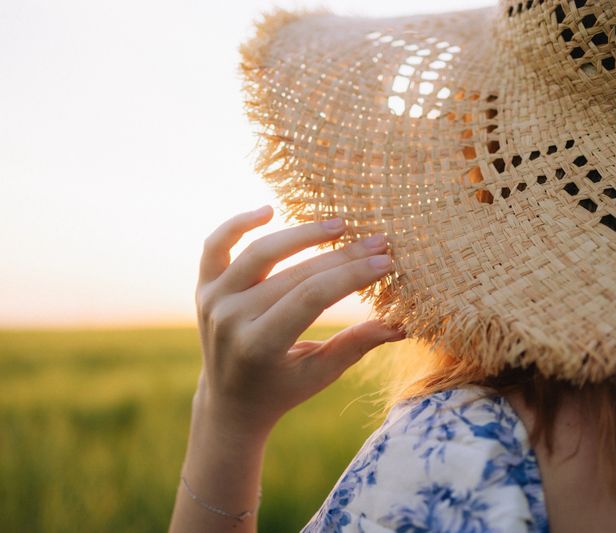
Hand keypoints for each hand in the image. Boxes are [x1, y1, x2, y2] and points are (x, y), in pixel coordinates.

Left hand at [193, 205, 403, 441]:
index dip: (351, 276)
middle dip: (343, 256)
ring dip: (303, 233)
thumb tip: (402, 325)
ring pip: (260, 252)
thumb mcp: (320, 374)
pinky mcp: (203, 287)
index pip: (312, 298)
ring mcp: (212, 300)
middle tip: (378, 241)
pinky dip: (238, 222)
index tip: (385, 261)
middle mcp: (230, 320)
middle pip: (294, 275)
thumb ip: (355, 345)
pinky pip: (215, 244)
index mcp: (259, 346)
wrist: (229, 401)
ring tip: (340, 224)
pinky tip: (270, 209)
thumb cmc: (282, 388)